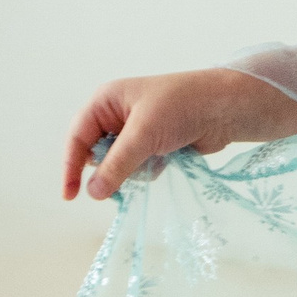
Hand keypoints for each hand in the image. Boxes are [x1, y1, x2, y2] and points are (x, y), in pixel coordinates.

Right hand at [61, 68, 296, 201]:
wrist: (226, 109)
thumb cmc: (182, 108)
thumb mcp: (143, 135)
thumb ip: (116, 165)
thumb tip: (94, 193)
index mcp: (106, 101)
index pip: (78, 137)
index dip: (71, 166)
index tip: (70, 195)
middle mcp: (117, 115)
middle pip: (97, 154)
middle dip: (112, 168)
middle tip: (131, 171)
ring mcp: (137, 131)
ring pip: (119, 165)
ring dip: (135, 170)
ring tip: (157, 158)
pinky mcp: (155, 146)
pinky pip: (139, 168)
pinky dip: (150, 170)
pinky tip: (168, 160)